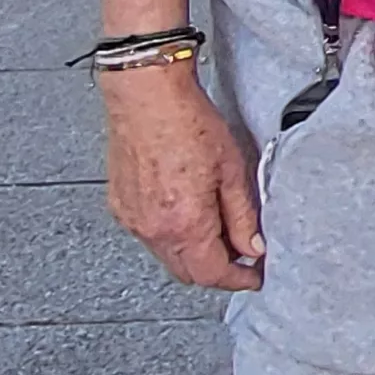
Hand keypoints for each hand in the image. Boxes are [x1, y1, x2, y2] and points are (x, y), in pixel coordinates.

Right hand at [101, 65, 263, 289]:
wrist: (145, 94)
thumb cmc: (187, 121)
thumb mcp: (232, 170)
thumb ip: (243, 216)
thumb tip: (253, 247)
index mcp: (184, 225)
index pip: (213, 275)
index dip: (239, 279)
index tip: (255, 275)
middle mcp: (152, 229)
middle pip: (188, 273)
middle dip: (217, 270)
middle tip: (242, 253)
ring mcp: (132, 219)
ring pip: (167, 257)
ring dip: (193, 252)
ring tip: (217, 226)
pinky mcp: (120, 206)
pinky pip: (149, 236)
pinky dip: (171, 235)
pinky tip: (187, 210)